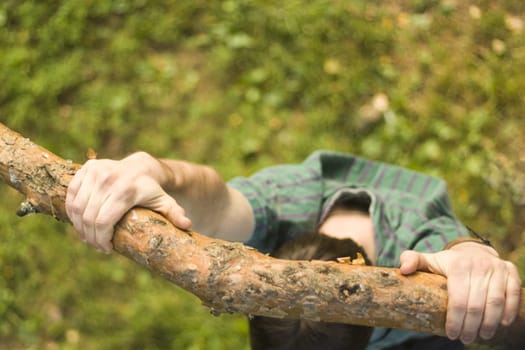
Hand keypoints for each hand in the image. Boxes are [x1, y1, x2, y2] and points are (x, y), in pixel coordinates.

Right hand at [65, 152, 190, 252]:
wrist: (141, 166)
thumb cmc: (152, 190)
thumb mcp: (165, 203)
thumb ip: (174, 214)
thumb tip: (187, 224)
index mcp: (126, 190)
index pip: (104, 220)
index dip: (101, 239)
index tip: (107, 249)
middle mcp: (109, 179)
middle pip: (89, 217)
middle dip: (90, 237)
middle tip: (97, 246)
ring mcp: (96, 172)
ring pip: (77, 208)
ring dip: (79, 227)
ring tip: (88, 237)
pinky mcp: (86, 169)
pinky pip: (71, 195)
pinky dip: (72, 211)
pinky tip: (80, 222)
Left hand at [399, 243, 520, 343]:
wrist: (472, 250)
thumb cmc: (448, 262)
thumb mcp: (428, 260)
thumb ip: (411, 260)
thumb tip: (403, 270)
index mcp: (458, 265)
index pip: (457, 300)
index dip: (455, 320)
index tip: (451, 334)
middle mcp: (479, 266)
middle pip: (476, 305)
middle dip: (470, 326)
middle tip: (464, 338)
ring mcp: (497, 268)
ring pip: (495, 302)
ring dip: (489, 324)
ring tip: (481, 335)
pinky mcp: (510, 271)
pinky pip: (513, 294)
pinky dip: (509, 310)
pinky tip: (501, 323)